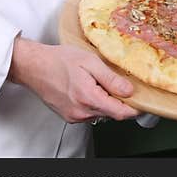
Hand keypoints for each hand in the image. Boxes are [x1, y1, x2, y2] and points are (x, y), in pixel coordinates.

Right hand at [8, 37, 139, 123]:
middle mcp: (81, 112)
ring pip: (101, 113)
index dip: (134, 108)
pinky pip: (89, 112)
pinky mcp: (69, 115)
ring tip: (100, 81)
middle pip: (112, 113)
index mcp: (89, 98)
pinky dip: (94, 102)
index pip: (120, 113)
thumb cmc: (59, 60)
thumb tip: (129, 91)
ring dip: (106, 101)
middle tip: (121, 83)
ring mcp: (74, 116)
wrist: (34, 66)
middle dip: (120, 101)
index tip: (142, 100)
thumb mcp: (90, 62)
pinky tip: (89, 87)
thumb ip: (111, 79)